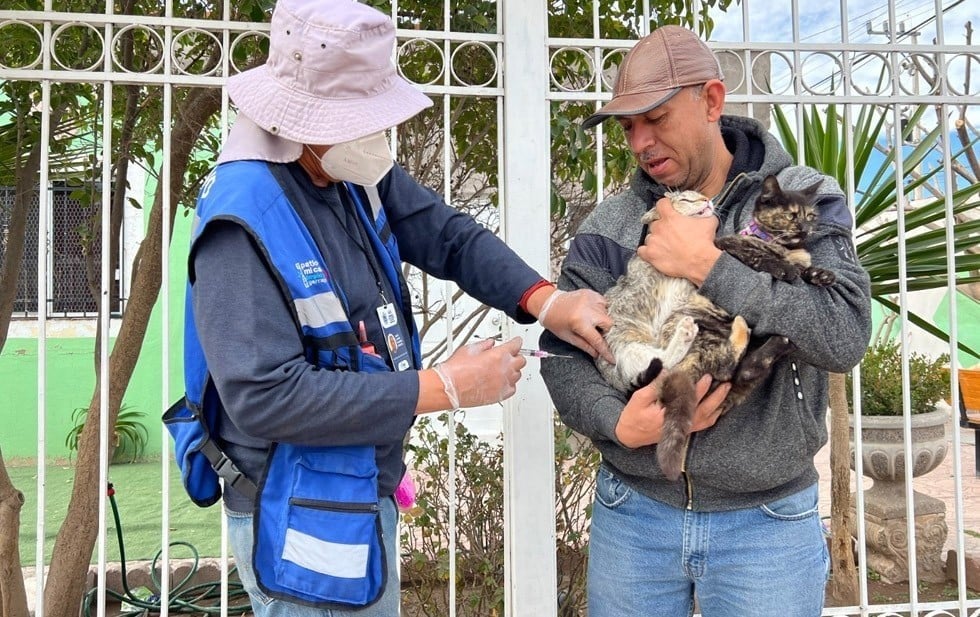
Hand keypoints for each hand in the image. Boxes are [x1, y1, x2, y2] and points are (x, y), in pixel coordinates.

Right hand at [433, 337, 525, 408]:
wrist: (450, 388)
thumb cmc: (456, 370)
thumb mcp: (469, 349)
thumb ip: (484, 345)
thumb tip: (490, 343)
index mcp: (499, 355)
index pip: (517, 345)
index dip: (516, 342)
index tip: (516, 342)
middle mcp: (505, 369)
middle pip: (521, 360)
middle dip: (515, 357)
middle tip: (509, 356)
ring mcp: (504, 383)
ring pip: (518, 375)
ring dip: (512, 371)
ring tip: (502, 370)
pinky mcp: (501, 395)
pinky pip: (512, 388)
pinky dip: (509, 384)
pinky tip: (501, 382)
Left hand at [537, 289, 614, 362]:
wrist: (548, 304)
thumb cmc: (555, 321)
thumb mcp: (568, 337)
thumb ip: (585, 346)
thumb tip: (597, 354)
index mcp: (580, 322)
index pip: (598, 340)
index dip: (606, 351)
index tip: (612, 359)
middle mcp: (587, 309)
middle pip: (609, 324)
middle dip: (606, 331)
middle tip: (597, 333)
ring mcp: (590, 299)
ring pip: (607, 313)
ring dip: (602, 320)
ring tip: (591, 321)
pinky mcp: (591, 293)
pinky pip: (603, 303)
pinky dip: (600, 310)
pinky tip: (591, 313)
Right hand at [615, 374, 729, 447]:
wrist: (630, 435)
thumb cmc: (633, 416)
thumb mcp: (639, 398)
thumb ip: (655, 385)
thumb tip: (668, 371)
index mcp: (668, 416)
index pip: (688, 400)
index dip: (699, 388)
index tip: (706, 376)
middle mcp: (680, 424)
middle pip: (704, 409)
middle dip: (716, 395)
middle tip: (724, 382)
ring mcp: (684, 428)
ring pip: (707, 417)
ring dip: (718, 404)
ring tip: (726, 390)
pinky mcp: (685, 430)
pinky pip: (704, 423)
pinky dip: (714, 415)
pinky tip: (719, 406)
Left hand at [637, 198, 721, 285]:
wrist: (700, 262)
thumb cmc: (704, 242)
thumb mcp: (709, 221)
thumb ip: (703, 214)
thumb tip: (705, 212)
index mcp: (671, 217)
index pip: (661, 204)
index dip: (664, 205)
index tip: (667, 207)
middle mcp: (659, 227)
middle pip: (654, 223)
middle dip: (661, 226)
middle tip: (671, 232)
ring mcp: (653, 241)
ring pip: (649, 237)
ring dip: (655, 239)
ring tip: (665, 245)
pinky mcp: (651, 255)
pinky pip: (641, 251)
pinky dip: (646, 251)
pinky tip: (653, 252)